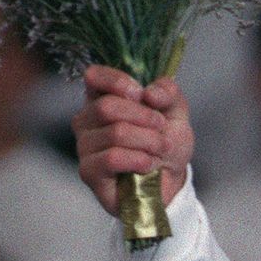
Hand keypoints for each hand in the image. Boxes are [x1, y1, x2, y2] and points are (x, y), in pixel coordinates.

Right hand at [74, 68, 193, 216]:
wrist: (171, 183)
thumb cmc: (166, 146)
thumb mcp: (176, 113)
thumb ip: (168, 93)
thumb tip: (150, 93)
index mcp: (103, 98)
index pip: (94, 77)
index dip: (119, 82)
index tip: (142, 96)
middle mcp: (87, 120)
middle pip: (107, 107)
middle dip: (144, 118)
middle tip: (161, 129)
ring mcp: (85, 146)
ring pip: (115, 133)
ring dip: (148, 141)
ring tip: (159, 150)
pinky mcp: (88, 171)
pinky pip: (112, 158)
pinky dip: (139, 160)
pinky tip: (148, 165)